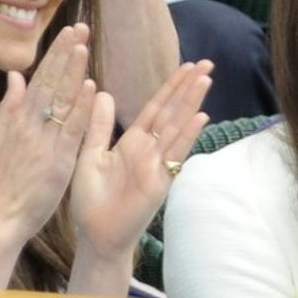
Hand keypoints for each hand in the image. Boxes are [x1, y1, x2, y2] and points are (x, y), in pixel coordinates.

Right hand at [0, 25, 95, 248]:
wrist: (2, 215)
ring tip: (84, 46)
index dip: (55, 54)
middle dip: (66, 53)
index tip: (68, 32)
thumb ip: (10, 106)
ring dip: (74, 72)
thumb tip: (15, 76)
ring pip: (61, 101)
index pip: (40, 78)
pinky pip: (72, 129)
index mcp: (18, 118)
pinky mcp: (58, 160)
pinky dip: (81, 108)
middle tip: (81, 28)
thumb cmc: (2, 180)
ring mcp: (45, 141)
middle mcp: (31, 124)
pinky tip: (91, 88)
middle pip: (51, 82)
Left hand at [69, 59, 211, 261]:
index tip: (187, 66)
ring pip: (178, 127)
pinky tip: (201, 117)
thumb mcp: (89, 154)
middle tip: (208, 62)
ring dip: (192, 103)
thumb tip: (102, 92)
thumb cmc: (91, 200)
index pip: (156, 107)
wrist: (95, 234)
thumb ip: (98, 126)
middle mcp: (150, 150)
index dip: (171, 87)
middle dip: (189, 87)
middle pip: (173, 112)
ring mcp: (158, 164)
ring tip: (206, 80)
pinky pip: (175, 154)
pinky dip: (188, 135)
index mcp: (133, 142)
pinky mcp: (160, 181)